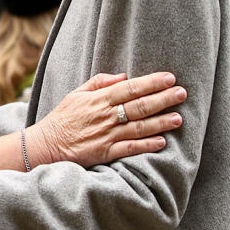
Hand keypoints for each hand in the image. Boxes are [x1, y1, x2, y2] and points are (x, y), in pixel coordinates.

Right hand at [30, 72, 184, 166]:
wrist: (46, 145)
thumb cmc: (63, 118)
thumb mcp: (77, 94)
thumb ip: (99, 82)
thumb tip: (123, 76)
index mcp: (99, 99)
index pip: (130, 88)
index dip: (151, 82)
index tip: (170, 78)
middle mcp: (105, 116)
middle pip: (139, 105)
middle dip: (163, 99)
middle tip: (182, 93)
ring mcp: (106, 135)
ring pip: (139, 127)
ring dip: (160, 122)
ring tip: (179, 118)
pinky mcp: (105, 152)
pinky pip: (130, 148)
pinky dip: (146, 145)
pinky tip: (162, 142)